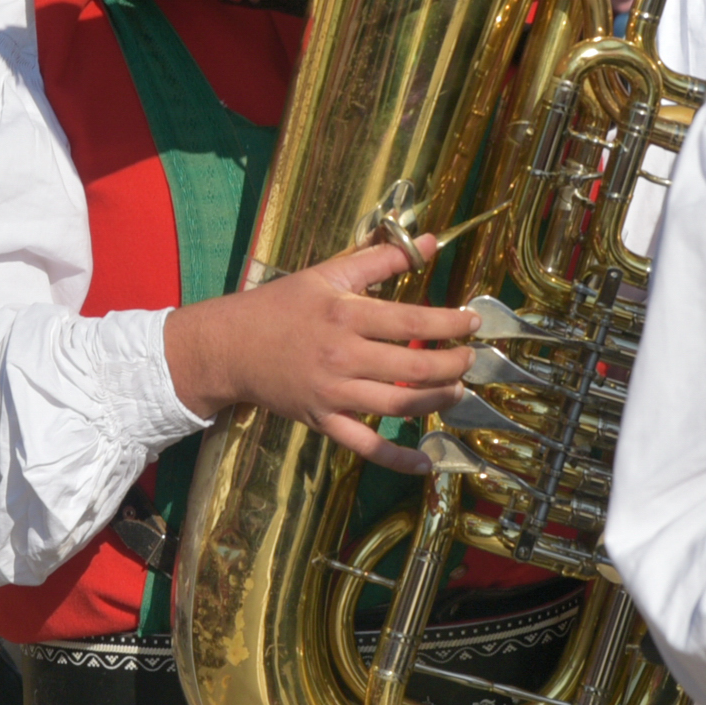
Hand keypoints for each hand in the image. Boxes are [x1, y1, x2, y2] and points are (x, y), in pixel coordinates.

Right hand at [162, 235, 476, 471]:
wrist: (231, 347)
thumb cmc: (282, 305)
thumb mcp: (329, 272)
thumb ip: (382, 257)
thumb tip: (432, 241)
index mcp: (345, 315)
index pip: (412, 321)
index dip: (450, 322)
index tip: (474, 322)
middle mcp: (342, 356)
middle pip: (413, 367)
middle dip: (452, 365)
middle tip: (471, 360)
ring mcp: (332, 394)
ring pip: (398, 405)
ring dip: (436, 401)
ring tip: (455, 391)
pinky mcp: (322, 421)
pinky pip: (364, 445)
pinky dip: (396, 458)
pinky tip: (426, 464)